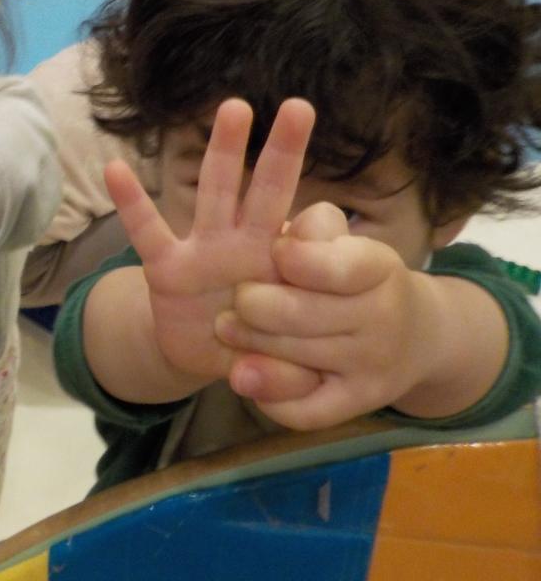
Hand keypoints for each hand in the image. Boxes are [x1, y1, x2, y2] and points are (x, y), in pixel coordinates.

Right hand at [104, 98, 316, 380]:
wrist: (209, 357)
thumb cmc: (260, 344)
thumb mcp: (290, 359)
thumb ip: (298, 367)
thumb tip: (304, 375)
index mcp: (284, 263)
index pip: (313, 234)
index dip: (325, 229)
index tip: (333, 224)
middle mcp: (247, 245)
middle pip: (267, 191)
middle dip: (282, 150)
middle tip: (300, 107)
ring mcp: (205, 250)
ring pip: (216, 193)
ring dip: (224, 151)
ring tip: (233, 108)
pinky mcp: (168, 268)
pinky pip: (148, 232)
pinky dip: (132, 202)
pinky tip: (116, 168)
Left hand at [219, 202, 437, 429]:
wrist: (417, 333)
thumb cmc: (356, 275)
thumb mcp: (342, 241)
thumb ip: (311, 232)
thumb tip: (281, 244)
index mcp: (379, 268)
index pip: (335, 268)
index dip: (294, 259)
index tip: (274, 250)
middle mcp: (383, 319)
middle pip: (298, 316)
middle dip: (253, 304)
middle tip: (234, 298)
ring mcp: (374, 366)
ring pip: (294, 360)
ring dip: (249, 344)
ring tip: (226, 327)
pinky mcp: (361, 403)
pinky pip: (306, 411)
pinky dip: (270, 396)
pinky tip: (248, 374)